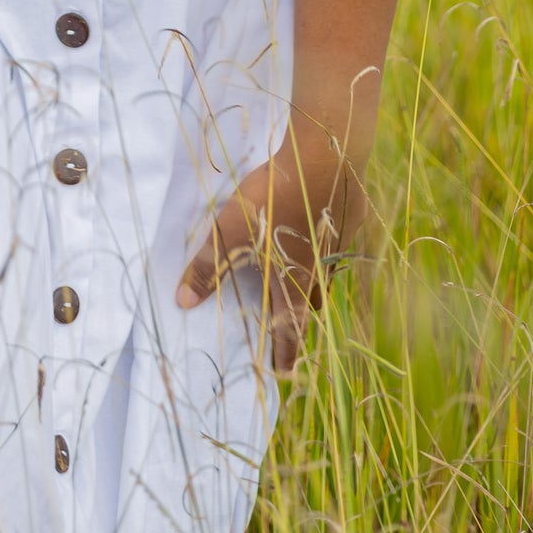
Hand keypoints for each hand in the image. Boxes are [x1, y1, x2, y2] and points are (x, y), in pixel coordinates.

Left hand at [174, 128, 367, 373]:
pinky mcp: (351, 216)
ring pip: (328, 273)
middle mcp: (320, 269)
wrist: (324, 159)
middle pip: (313, 303)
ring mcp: (339, 243)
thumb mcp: (229, 233)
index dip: (286, 353)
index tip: (286, 373)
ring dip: (317, 280)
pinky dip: (327, 241)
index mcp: (293, 280)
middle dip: (301, 316)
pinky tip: (321, 225)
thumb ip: (206, 267)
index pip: (289, 329)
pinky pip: (338, 239)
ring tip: (307, 280)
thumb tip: (181, 302)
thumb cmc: (273, 201)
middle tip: (293, 324)